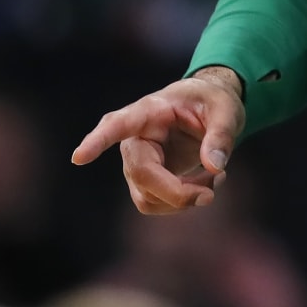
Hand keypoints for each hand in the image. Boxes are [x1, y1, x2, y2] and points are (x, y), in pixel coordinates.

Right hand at [71, 66, 245, 213]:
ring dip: (184, 198)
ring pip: (147, 197)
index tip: (79, 157)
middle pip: (142, 174)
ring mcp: (136, 161)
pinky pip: (156, 204)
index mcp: (149, 111)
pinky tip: (204, 184)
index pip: (118, 125)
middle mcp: (134, 138)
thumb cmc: (213, 102)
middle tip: (212, 192)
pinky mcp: (143, 180)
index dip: (98, 141)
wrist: (208, 108)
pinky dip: (183, 202)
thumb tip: (214, 167)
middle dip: (177, 192)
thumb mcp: (227, 109)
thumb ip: (221, 136)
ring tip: (215, 177)